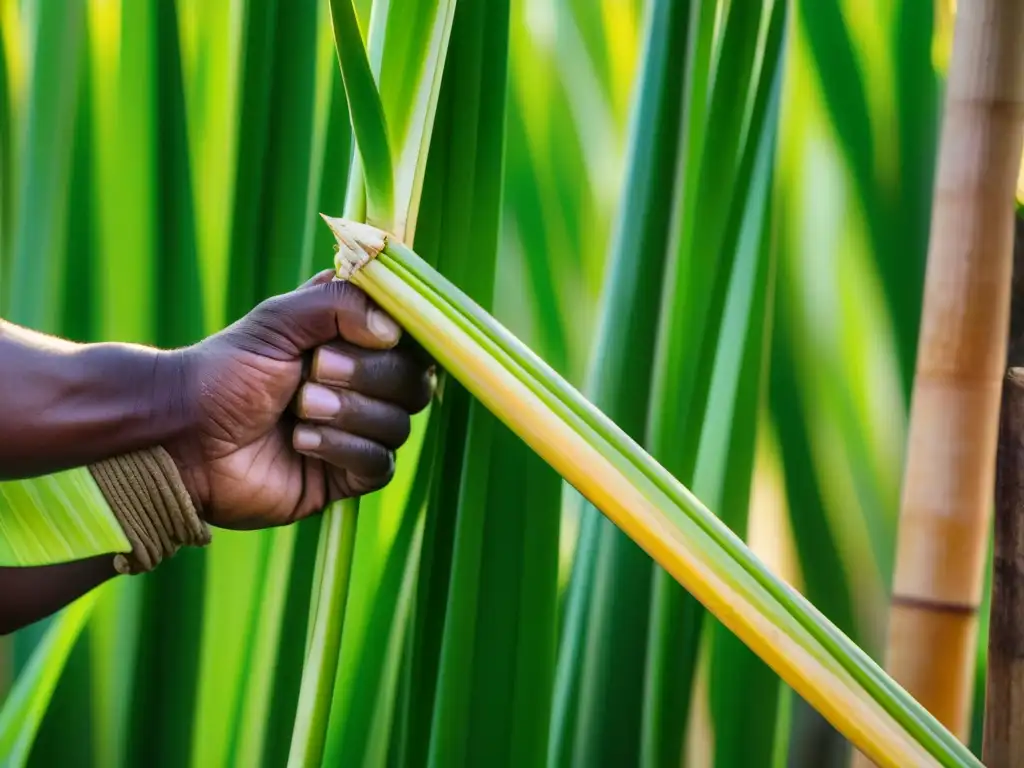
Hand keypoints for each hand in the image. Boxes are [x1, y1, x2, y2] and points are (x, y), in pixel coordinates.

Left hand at [165, 271, 433, 529]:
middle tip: (315, 370)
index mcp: (354, 342)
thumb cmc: (225, 372)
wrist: (184, 436)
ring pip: (399, 424)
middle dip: (369, 376)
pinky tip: (301, 442)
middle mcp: (364, 386)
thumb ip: (339, 304)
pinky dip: (343, 449)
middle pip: (415, 382)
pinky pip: (379, 464)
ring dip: (349, 413)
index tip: (376, 331)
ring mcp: (357, 432)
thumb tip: (393, 330)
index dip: (402, 336)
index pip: (411, 338)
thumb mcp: (279, 319)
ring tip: (300, 409)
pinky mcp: (346, 477)